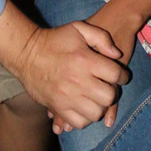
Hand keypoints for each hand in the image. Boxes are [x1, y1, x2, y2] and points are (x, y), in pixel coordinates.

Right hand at [49, 4, 136, 134]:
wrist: (27, 53)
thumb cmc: (55, 39)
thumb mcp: (79, 28)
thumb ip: (101, 37)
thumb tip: (117, 54)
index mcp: (85, 59)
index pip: (115, 74)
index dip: (123, 75)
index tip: (121, 75)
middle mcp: (78, 80)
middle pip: (109, 96)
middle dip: (113, 91)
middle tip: (108, 86)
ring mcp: (67, 96)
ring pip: (96, 112)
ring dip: (100, 105)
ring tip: (96, 96)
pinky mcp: (58, 107)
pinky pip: (79, 122)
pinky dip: (85, 117)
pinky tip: (84, 106)